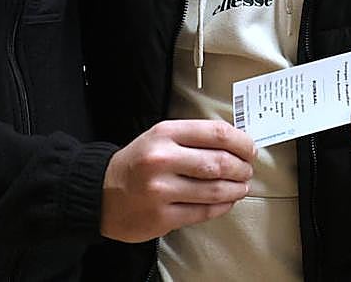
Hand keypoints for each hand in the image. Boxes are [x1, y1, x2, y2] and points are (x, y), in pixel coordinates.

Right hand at [100, 119, 254, 242]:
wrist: (101, 193)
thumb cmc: (136, 163)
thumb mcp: (160, 137)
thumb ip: (193, 137)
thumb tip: (234, 142)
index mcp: (165, 134)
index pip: (216, 133)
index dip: (241, 142)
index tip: (250, 148)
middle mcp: (162, 160)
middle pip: (219, 162)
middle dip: (242, 167)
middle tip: (247, 169)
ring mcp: (161, 190)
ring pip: (215, 190)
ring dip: (236, 188)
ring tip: (241, 186)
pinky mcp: (161, 217)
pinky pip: (203, 212)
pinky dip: (221, 206)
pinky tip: (226, 201)